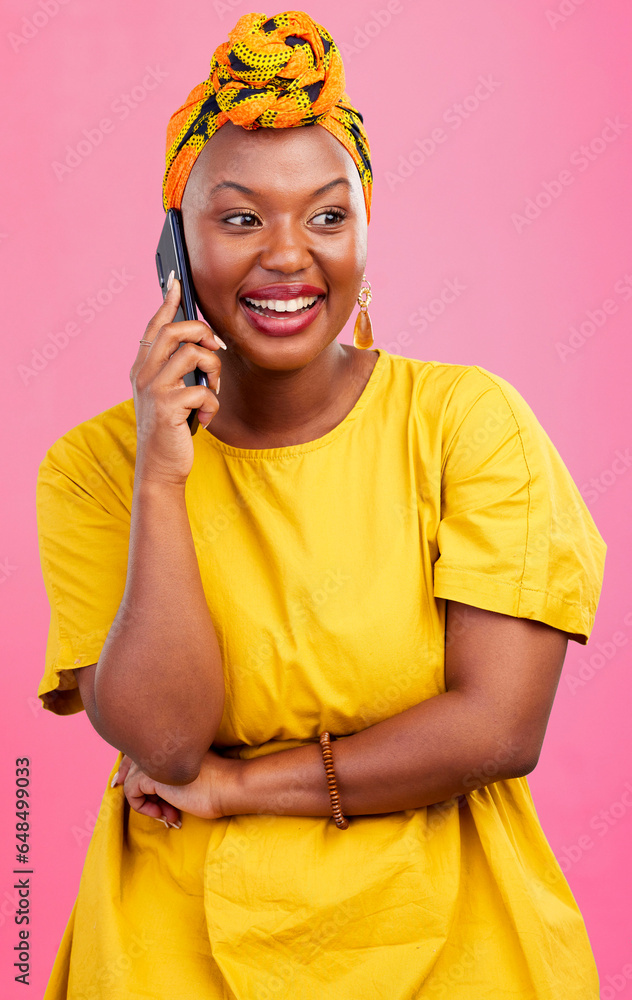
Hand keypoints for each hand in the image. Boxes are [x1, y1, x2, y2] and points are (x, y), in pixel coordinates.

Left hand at [112, 748, 241, 824]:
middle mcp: (158, 741)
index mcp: (169, 737)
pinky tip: (164, 813)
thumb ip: (168, 767)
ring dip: (146, 801)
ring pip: (129, 779)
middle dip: (140, 788)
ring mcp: (153, 756)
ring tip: (167, 813)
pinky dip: (142, 807)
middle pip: (130, 763)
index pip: (138, 749)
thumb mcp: (187, 769)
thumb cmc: (215, 781)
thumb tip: (143, 782)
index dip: (137, 772)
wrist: (229, 786)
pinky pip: (130, 792)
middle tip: (158, 808)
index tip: (151, 794)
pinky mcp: (150, 775)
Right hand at [130, 275, 225, 486]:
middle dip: (203, 334)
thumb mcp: (169, 394)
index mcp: (142, 367)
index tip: (176, 281)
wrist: (160, 467)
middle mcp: (143, 373)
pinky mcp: (168, 407)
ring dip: (214, 372)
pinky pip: (203, 390)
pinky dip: (213, 405)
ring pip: (193, 354)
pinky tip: (206, 419)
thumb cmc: (169, 429)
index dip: (167, 301)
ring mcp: (153, 389)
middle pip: (175, 330)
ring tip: (213, 391)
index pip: (155, 325)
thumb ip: (177, 369)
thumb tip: (202, 344)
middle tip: (216, 350)